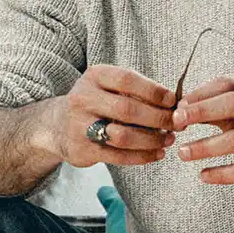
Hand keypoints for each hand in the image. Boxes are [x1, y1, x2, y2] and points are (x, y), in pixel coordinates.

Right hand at [57, 65, 176, 167]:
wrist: (56, 126)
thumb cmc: (94, 103)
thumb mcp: (108, 87)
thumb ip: (135, 91)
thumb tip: (175, 103)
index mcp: (94, 76)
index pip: (127, 80)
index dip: (153, 91)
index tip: (172, 101)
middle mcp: (83, 98)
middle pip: (128, 109)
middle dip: (158, 118)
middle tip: (177, 124)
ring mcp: (80, 125)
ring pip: (124, 135)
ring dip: (152, 140)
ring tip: (168, 140)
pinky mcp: (82, 150)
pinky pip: (118, 156)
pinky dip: (142, 156)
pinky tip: (157, 154)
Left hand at [171, 74, 233, 190]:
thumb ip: (222, 108)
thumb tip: (182, 110)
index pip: (229, 83)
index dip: (200, 94)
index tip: (178, 107)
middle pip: (233, 103)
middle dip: (200, 112)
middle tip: (176, 123)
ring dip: (205, 147)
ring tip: (183, 153)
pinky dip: (221, 173)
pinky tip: (204, 175)